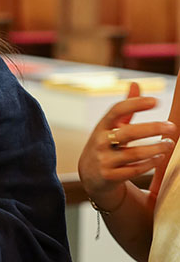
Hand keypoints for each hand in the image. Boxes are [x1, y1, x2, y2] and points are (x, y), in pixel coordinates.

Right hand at [78, 82, 176, 210]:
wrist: (91, 176)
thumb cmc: (106, 145)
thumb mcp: (110, 126)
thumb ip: (125, 108)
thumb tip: (135, 83)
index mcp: (102, 126)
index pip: (117, 110)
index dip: (135, 104)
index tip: (156, 101)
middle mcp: (101, 142)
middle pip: (129, 132)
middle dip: (153, 129)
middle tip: (172, 127)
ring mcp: (104, 160)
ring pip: (135, 154)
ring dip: (156, 148)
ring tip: (169, 144)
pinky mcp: (110, 177)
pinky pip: (134, 169)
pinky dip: (150, 163)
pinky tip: (160, 157)